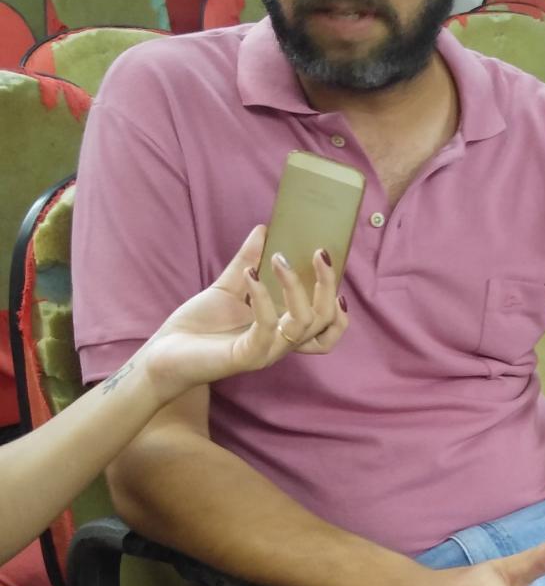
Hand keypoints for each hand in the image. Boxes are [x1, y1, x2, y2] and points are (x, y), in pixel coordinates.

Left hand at [141, 227, 346, 399]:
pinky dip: (262, 296)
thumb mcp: (227, 287)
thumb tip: (263, 229)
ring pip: (303, 323)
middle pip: (324, 321)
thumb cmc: (197, 326)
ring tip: (279, 258)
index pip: (326, 327)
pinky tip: (250, 275)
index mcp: (282, 330)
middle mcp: (280, 344)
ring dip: (296, 286)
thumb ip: (247, 260)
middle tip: (319, 252)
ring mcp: (266, 352)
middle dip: (327, 284)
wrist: (164, 353)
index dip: (339, 303)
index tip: (331, 270)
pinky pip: (267, 327)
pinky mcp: (246, 356)